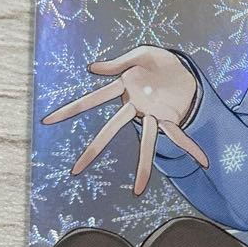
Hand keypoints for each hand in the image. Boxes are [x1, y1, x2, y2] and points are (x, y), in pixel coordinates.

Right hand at [42, 46, 208, 194]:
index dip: (70, 110)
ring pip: (144, 144)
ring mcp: (152, 117)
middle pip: (110, 131)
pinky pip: (180, 136)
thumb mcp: (142, 54)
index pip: (91, 101)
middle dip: (93, 151)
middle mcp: (134, 109)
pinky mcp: (171, 119)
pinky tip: (201, 161)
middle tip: (75, 171)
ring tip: (137, 192)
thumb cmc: (159, 62)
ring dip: (143, 167)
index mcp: (122, 91)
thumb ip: (119, 62)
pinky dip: (190, 148)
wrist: (183, 67)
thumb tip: (91, 69)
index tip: (46, 120)